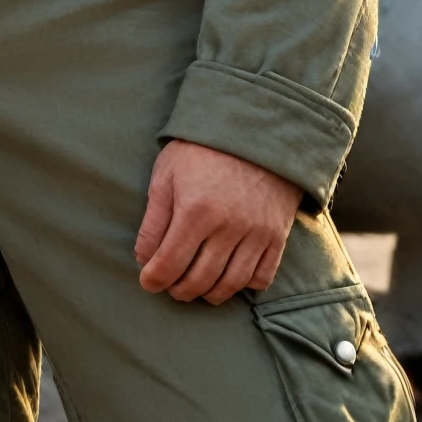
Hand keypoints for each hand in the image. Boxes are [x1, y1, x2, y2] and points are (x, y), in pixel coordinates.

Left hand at [134, 140, 300, 304]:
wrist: (254, 128)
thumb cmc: (202, 149)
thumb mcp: (167, 174)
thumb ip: (154, 220)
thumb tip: (144, 258)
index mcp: (195, 210)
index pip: (169, 264)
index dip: (153, 280)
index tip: (147, 281)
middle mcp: (227, 227)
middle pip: (199, 280)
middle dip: (178, 290)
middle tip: (170, 286)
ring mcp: (256, 233)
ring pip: (230, 284)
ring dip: (208, 293)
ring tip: (196, 286)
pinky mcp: (277, 234)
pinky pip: (262, 276)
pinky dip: (244, 285)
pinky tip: (229, 277)